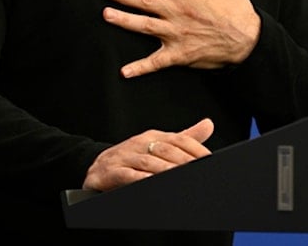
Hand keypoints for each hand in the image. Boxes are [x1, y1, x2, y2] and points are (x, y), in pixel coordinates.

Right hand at [82, 118, 214, 190]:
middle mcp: (139, 143)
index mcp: (153, 136)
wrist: (97, 166)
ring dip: (164, 170)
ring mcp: (124, 156)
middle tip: (197, 170)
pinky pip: (126, 175)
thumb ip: (185, 137)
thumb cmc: (132, 157)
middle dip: (183, 161)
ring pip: (148, 162)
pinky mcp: (110, 172)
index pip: (179, 140)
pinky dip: (138, 179)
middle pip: (166, 150)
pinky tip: (149, 183)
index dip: (196, 149)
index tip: (209, 160)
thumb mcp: (158, 145)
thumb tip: (209, 124)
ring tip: (179, 176)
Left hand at [98, 0, 260, 77]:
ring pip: (145, 26)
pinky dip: (140, 68)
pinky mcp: (180, 54)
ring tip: (106, 14)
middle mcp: (178, 12)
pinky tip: (124, 71)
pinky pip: (157, 62)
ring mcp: (177, 34)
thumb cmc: (237, 11)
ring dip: (124, 20)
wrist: (249, 40)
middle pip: (144, 0)